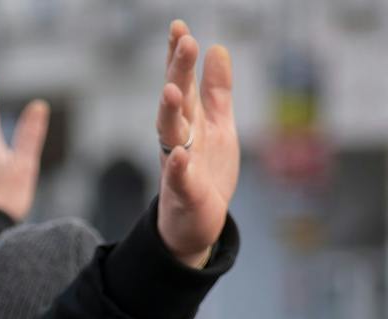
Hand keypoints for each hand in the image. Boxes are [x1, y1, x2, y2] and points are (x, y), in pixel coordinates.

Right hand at [154, 21, 238, 266]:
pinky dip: (178, 168)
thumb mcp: (218, 125)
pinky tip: (180, 155)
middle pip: (175, 100)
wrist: (196, 222)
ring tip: (172, 91)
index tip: (179, 26)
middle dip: (177, 71)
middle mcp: (178, 138)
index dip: (178, 56)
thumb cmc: (206, 172)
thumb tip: (217, 49)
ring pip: (169, 135)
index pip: (181, 82)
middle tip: (184, 41)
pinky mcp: (183, 193)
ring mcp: (177, 165)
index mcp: (188, 120)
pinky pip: (178, 179)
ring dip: (169, 112)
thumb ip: (217, 90)